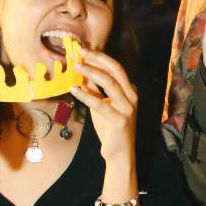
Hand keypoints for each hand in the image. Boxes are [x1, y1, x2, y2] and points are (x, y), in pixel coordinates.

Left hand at [69, 49, 137, 166]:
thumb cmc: (110, 129)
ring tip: (76, 66)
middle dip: (97, 58)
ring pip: (110, 83)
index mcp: (129, 91)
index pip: (115, 68)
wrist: (119, 154)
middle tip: (80, 52)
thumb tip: (82, 72)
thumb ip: (94, 90)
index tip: (83, 51)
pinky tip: (74, 89)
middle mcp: (132, 97)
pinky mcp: (119, 121)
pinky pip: (100, 104)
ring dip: (91, 72)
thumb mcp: (101, 105)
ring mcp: (127, 109)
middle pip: (116, 70)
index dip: (99, 57)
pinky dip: (85, 95)